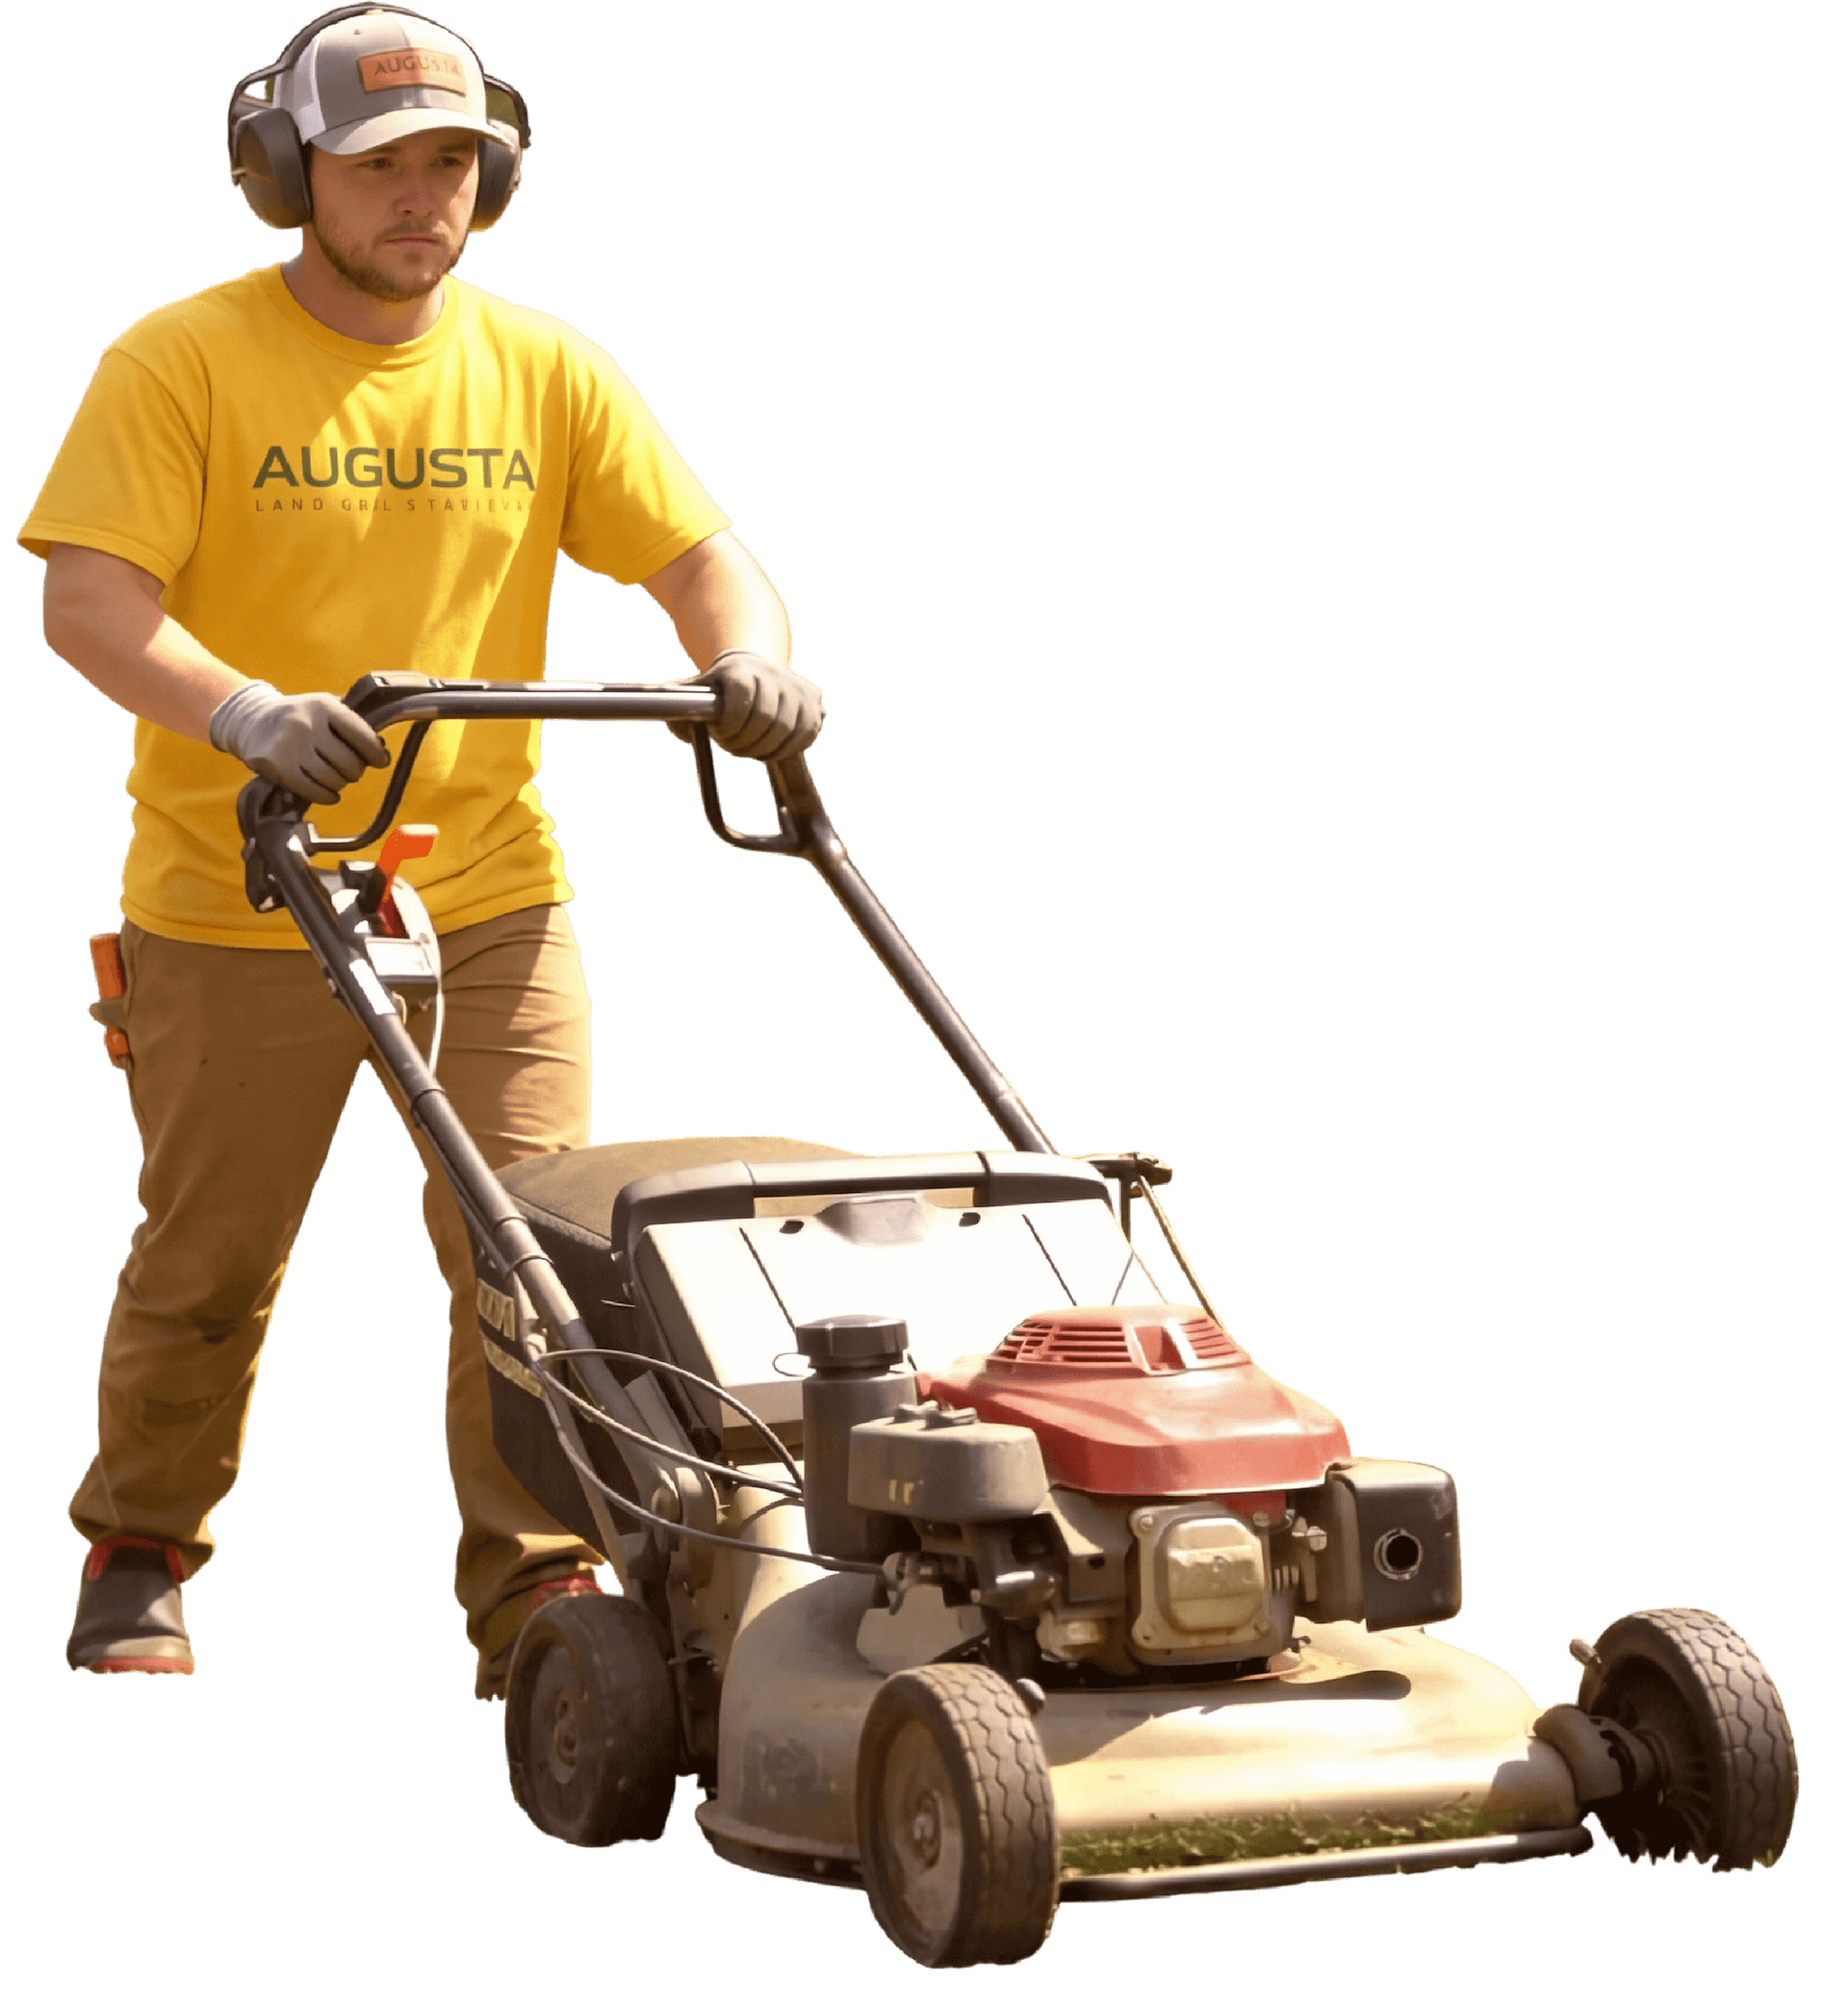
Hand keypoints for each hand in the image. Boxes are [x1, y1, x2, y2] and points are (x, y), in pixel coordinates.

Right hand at [209, 681, 390, 804]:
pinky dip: (326, 796)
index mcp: (324, 706)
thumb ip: (350, 723)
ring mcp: (290, 746)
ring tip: (336, 778)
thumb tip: (381, 749)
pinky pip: (312, 791)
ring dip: (340, 784)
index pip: (362, 735)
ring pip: (333, 779)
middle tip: (352, 770)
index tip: (380, 761)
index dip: (376, 753)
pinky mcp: (277, 767)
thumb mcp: (323, 707)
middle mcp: (306, 723)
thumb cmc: (298, 717)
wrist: (252, 720)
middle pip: (349, 762)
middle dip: (356, 770)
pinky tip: (329, 793)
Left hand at [666, 652, 827, 762]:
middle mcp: (773, 674)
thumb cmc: (720, 688)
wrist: (755, 668)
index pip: (742, 699)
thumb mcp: (697, 691)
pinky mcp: (812, 705)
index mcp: (740, 669)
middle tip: (733, 745)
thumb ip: (677, 704)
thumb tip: (668, 718)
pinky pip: (804, 736)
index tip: (721, 733)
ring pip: (787, 730)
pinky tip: (769, 749)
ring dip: (764, 748)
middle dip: (745, 741)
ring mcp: (796, 688)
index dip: (730, 725)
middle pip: (766, 718)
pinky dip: (785, 749)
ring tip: (749, 748)